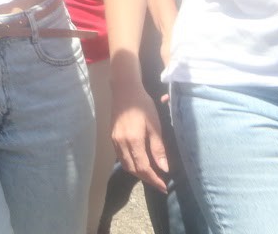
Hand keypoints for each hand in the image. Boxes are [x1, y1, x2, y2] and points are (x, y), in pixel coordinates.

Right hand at [112, 76, 171, 191]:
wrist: (125, 90)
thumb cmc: (143, 106)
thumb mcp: (155, 126)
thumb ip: (158, 148)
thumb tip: (164, 169)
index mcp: (133, 141)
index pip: (144, 168)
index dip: (154, 180)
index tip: (164, 187)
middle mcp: (121, 144)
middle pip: (133, 169)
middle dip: (147, 179)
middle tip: (160, 184)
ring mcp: (115, 141)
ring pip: (126, 165)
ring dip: (138, 173)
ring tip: (151, 175)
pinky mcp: (112, 138)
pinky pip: (121, 157)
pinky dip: (131, 164)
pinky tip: (139, 162)